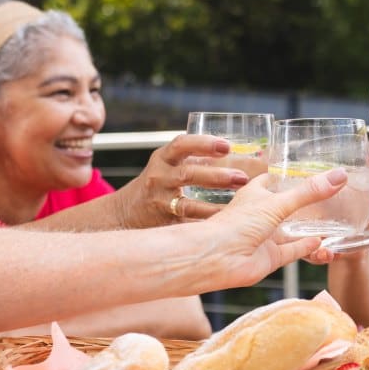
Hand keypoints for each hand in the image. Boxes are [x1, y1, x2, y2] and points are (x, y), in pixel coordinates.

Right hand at [118, 134, 249, 226]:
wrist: (125, 211)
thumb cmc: (159, 184)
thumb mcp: (170, 165)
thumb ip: (196, 160)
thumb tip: (241, 158)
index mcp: (163, 158)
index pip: (181, 144)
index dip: (204, 143)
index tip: (226, 146)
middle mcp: (159, 177)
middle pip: (188, 174)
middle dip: (217, 176)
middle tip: (242, 178)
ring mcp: (160, 201)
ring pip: (187, 204)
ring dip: (215, 205)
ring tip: (240, 205)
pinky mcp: (163, 222)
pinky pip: (187, 224)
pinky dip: (206, 225)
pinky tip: (226, 226)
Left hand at [198, 169, 347, 287]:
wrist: (217, 259)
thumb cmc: (237, 223)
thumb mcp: (277, 203)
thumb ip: (308, 193)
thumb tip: (340, 176)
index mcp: (256, 194)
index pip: (273, 180)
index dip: (288, 176)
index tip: (308, 171)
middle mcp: (260, 215)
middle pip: (286, 207)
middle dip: (304, 204)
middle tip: (329, 198)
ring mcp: (265, 237)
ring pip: (292, 231)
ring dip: (309, 228)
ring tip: (334, 222)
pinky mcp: (270, 257)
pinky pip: (292, 251)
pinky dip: (306, 247)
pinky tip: (321, 242)